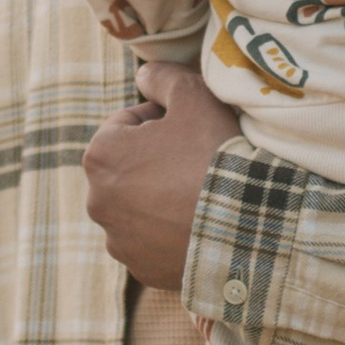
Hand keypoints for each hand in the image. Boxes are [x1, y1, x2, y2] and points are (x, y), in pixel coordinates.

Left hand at [82, 57, 238, 288]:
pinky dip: (171, 232)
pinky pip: (154, 242)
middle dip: (158, 160)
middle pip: (130, 167)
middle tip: (198, 160)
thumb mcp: (194, 96)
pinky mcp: (142, 269)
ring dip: (162, 197)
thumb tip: (144, 75)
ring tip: (201, 194)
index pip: (128, 123)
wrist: (247, 225)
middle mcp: (97, 201)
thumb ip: (162, 77)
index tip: (191, 129)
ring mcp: (119, 240)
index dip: (163, 120)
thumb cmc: (216, 155)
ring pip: (140, 206)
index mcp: (100, 155)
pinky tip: (200, 223)